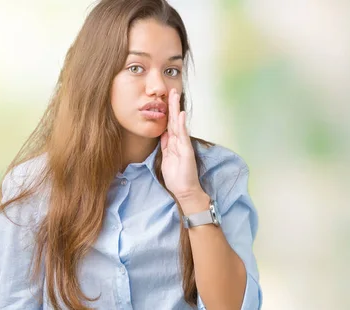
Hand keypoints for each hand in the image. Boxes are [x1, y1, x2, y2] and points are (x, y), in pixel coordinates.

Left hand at [160, 89, 205, 208]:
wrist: (185, 190)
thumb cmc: (176, 177)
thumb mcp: (166, 158)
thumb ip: (166, 145)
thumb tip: (163, 133)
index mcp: (174, 143)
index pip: (170, 124)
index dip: (168, 111)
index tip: (167, 99)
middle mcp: (180, 141)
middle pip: (174, 120)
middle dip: (173, 105)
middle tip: (172, 90)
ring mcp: (184, 145)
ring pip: (178, 124)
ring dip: (176, 110)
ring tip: (175, 96)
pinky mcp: (186, 151)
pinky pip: (182, 135)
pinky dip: (181, 124)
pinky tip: (180, 114)